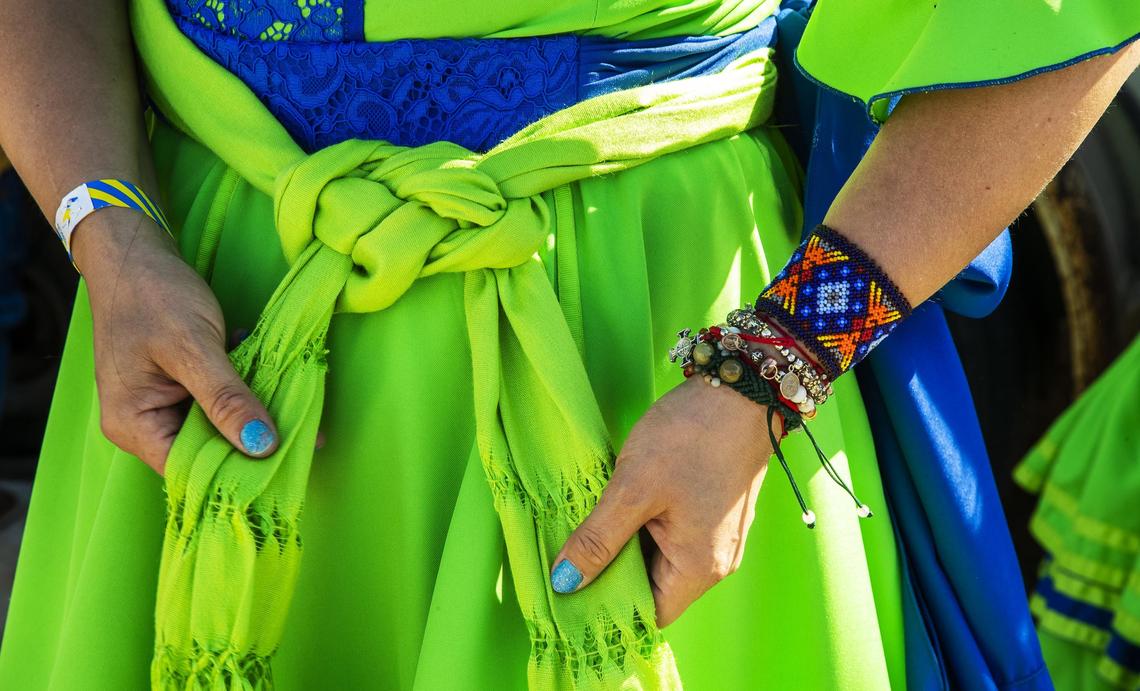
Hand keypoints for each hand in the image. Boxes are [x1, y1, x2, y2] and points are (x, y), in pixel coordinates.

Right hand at [74, 208, 277, 474]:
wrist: (135, 252)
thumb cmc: (153, 294)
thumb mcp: (193, 347)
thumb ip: (226, 398)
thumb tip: (262, 446)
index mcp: (133, 426)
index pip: (191, 470)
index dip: (237, 473)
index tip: (288, 465)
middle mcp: (143, 425)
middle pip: (207, 453)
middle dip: (254, 443)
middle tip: (308, 437)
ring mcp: (161, 405)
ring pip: (218, 426)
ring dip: (255, 414)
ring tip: (299, 408)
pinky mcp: (180, 386)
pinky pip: (218, 402)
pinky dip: (245, 391)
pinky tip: (270, 377)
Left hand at [550, 374, 778, 626]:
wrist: (739, 391)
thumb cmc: (691, 437)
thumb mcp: (634, 488)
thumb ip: (598, 539)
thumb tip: (565, 582)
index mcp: (698, 568)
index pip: (647, 612)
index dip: (607, 608)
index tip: (567, 592)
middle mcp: (714, 562)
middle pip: (652, 587)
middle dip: (610, 574)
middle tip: (566, 556)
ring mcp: (716, 536)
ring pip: (659, 559)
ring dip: (624, 546)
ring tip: (585, 528)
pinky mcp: (712, 511)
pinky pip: (671, 535)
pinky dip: (642, 527)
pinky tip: (615, 507)